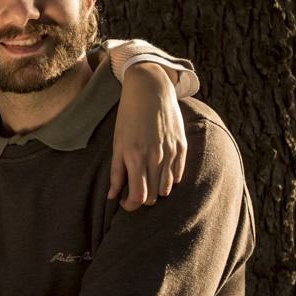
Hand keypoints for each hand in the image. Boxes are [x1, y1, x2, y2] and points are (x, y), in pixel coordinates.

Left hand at [108, 62, 186, 209]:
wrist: (150, 90)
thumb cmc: (129, 117)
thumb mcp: (117, 143)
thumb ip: (116, 172)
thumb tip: (112, 197)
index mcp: (135, 156)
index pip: (138, 196)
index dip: (130, 205)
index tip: (124, 203)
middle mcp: (156, 156)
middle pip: (153, 196)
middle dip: (142, 200)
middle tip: (133, 193)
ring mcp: (171, 152)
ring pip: (166, 188)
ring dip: (155, 191)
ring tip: (145, 182)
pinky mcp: (182, 146)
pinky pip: (178, 175)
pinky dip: (168, 180)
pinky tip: (158, 172)